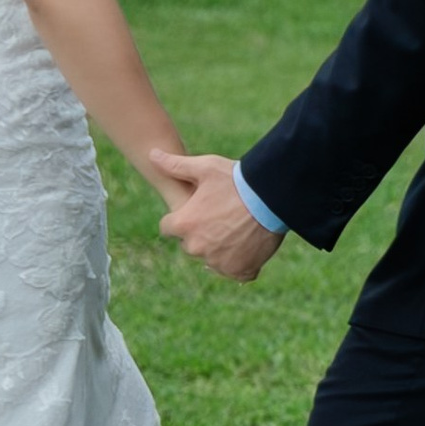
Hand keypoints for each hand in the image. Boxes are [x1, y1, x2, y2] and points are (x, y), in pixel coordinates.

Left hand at [151, 149, 281, 283]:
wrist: (272, 197)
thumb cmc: (236, 180)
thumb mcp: (205, 167)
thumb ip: (175, 165)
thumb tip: (152, 154)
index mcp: (184, 224)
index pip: (168, 228)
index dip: (181, 218)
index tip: (195, 211)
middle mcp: (197, 247)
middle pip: (190, 244)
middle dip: (200, 234)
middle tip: (220, 216)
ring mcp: (219, 262)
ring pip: (211, 258)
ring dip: (219, 248)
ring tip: (236, 228)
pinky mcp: (239, 270)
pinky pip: (232, 271)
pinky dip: (238, 262)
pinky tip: (245, 246)